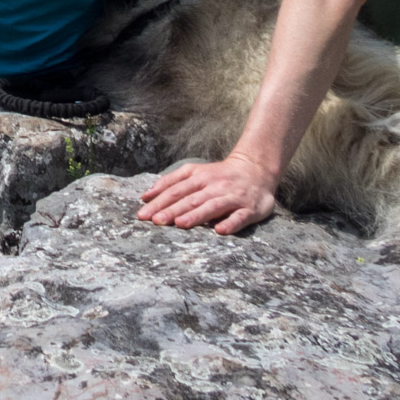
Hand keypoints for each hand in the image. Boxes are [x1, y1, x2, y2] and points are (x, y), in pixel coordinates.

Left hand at [137, 153, 276, 234]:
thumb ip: (170, 182)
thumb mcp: (194, 172)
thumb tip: (145, 197)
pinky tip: (219, 230)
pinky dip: (230, 223)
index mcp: (199, 177)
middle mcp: (214, 186)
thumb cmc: (218, 175)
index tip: (143, 214)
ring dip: (196, 215)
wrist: (256, 169)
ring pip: (212, 207)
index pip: (175, 190)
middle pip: (190, 199)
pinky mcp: (249, 209)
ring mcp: (232, 197)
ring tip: (180, 224)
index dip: (159, 201)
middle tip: (155, 221)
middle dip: (172, 210)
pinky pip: (240, 217)